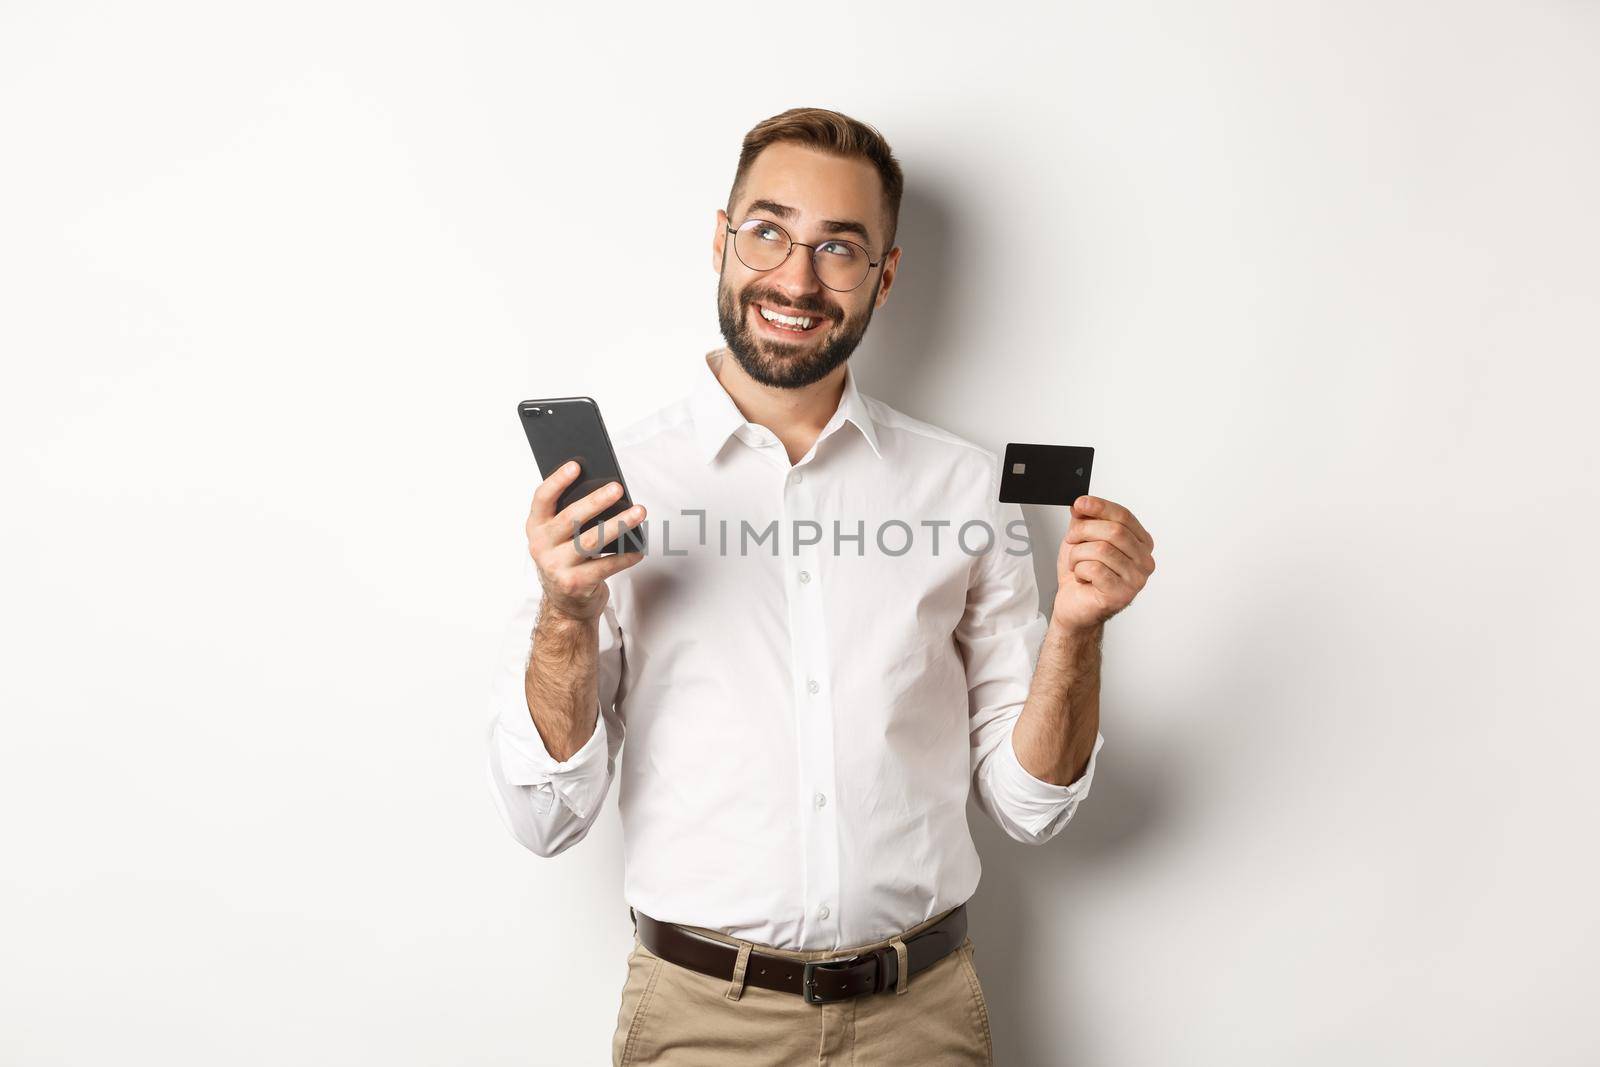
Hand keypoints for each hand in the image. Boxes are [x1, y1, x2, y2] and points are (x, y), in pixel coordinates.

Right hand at [526, 460, 647, 622]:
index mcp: (536, 527)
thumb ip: (572, 516)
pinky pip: (605, 566)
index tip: (576, 465)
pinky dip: (625, 556)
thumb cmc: (567, 558)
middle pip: (570, 518)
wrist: (565, 603)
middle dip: (596, 501)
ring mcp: (556, 567)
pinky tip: (639, 548)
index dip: (557, 481)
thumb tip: (606, 492)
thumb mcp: (560, 536)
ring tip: (638, 512)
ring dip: (618, 525)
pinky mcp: (574, 584)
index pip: (542, 499)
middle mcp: (541, 546)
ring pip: (591, 541)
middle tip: (618, 487)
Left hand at [1052, 495, 1154, 630]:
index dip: (1101, 507)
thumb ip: (1085, 520)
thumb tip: (1083, 505)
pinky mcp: (1121, 594)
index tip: (1080, 503)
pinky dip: (1080, 570)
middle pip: (1114, 531)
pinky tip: (1082, 578)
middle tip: (1071, 539)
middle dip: (1084, 531)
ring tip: (1076, 564)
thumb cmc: (1083, 574)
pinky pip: (1095, 569)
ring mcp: (1136, 579)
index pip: (1124, 516)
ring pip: (1102, 550)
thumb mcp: (1082, 539)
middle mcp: (1144, 561)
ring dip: (1078, 554)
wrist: (1074, 605)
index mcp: (1141, 543)